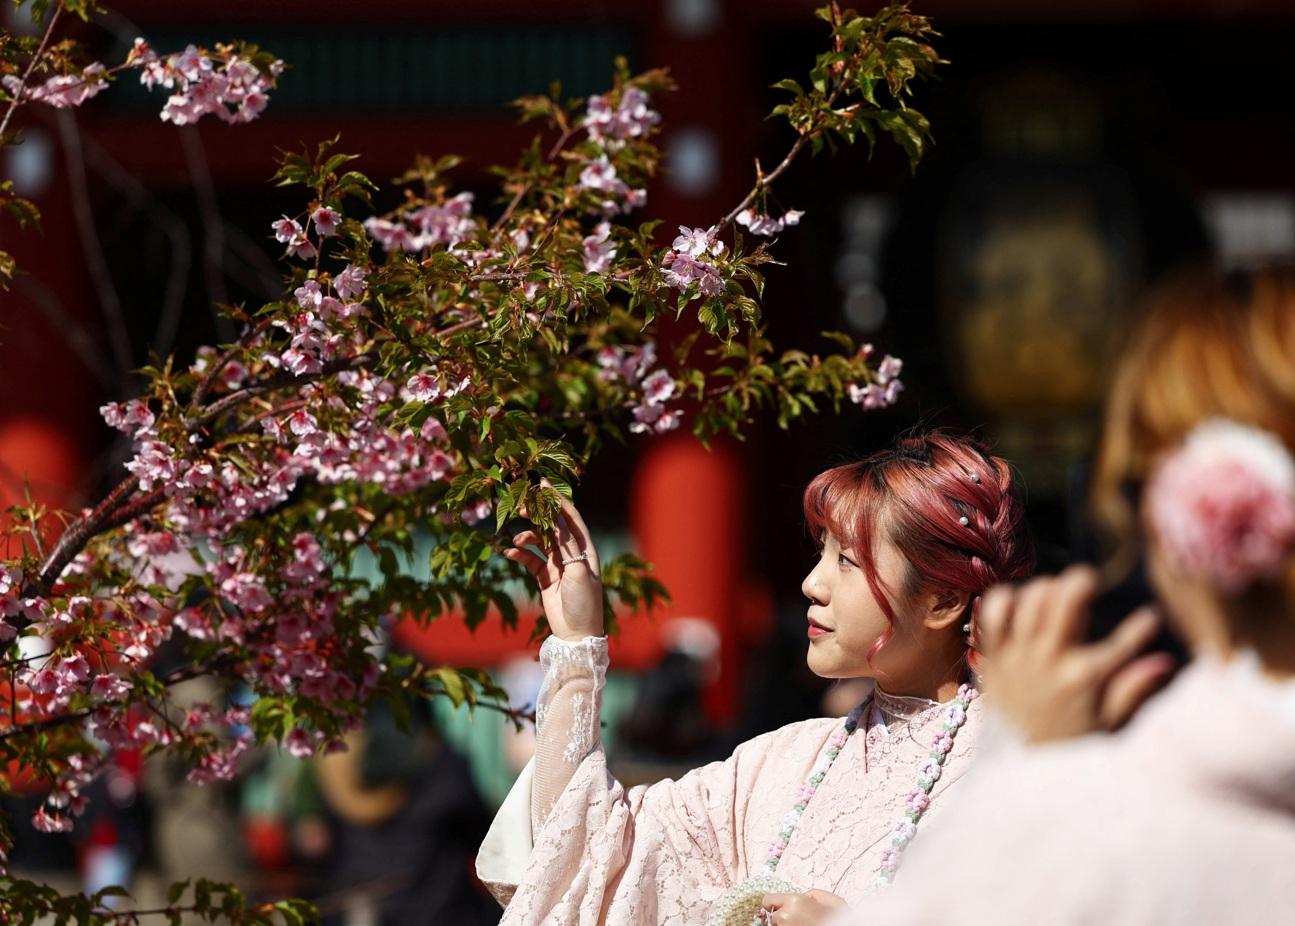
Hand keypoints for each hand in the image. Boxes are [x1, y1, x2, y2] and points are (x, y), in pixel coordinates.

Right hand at [502, 480, 604, 640]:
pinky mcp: (544, 578)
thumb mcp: (578, 571)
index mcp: (586, 550)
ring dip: (526, 537)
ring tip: (516, 540)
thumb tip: (554, 519)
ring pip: (539, 542)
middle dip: (537, 515)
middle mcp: (572, 554)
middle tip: (521, 507)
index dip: (558, 500)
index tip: (542, 484)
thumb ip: (566, 546)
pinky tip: (509, 553)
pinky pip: (529, 560)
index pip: (570, 518)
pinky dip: (519, 554)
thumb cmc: (584, 603)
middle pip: (552, 527)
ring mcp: (557, 565)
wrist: (576, 634)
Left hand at [760, 890, 845, 924]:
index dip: (774, 904)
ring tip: (803, 924)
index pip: (767, 900)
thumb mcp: (825, 897)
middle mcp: (786, 917)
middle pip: (773, 917)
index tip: (779, 907)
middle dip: (782, 917)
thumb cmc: (838, 916)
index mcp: (794, 901)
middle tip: (798, 918)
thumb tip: (801, 896)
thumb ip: (808, 894)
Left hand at [977, 565, 1175, 742]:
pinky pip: (993, 614)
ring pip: (1029, 599)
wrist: (1017, 767)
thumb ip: (1133, 688)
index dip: (1142, 627)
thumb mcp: (1108, 724)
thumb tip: (1165, 660)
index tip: (1150, 618)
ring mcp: (1017, 655)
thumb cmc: (1068, 745)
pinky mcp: (993, 656)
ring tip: (1056, 594)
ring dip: (1046, 588)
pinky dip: (1005, 599)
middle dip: (1081, 581)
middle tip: (1088, 583)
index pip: (1122, 642)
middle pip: (1064, 600)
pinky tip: (1019, 601)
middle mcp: (1049, 660)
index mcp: (1084, 677)